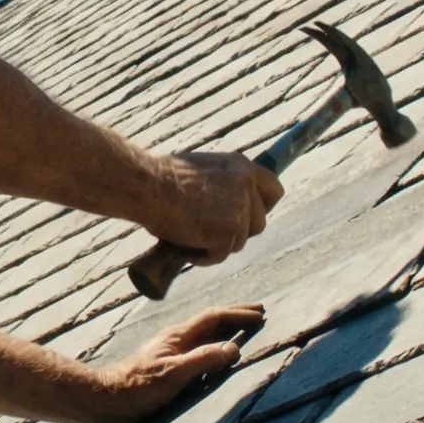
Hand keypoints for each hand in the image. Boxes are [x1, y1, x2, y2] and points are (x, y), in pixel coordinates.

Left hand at [88, 305, 266, 422]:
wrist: (109, 399)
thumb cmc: (138, 387)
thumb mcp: (173, 374)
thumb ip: (202, 360)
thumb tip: (234, 347)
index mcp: (178, 336)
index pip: (213, 317)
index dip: (237, 314)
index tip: (260, 314)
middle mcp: (177, 340)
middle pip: (211, 321)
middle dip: (235, 315)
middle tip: (259, 311)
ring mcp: (173, 352)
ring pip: (205, 334)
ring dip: (227, 328)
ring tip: (244, 327)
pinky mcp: (170, 366)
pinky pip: (200, 348)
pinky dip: (216, 345)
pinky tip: (218, 354)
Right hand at [148, 152, 283, 262]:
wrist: (149, 188)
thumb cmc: (162, 179)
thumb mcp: (202, 171)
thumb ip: (222, 184)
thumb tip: (224, 204)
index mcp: (241, 166)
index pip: (274, 190)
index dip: (262, 207)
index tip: (248, 217)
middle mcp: (247, 185)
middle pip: (260, 223)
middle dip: (238, 232)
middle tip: (212, 232)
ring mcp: (241, 209)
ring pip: (240, 242)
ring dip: (218, 245)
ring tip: (191, 236)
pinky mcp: (230, 231)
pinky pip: (221, 254)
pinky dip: (204, 256)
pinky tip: (187, 245)